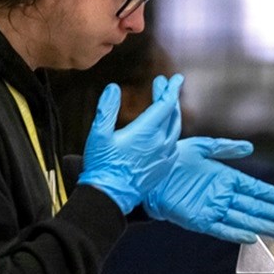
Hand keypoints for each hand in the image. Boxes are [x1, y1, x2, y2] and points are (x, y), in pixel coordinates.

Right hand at [79, 74, 183, 213]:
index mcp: (146, 132)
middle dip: (169, 97)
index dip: (171, 89)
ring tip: (165, 104)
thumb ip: (107, 109)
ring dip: (172, 114)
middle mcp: (160, 143)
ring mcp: (164, 156)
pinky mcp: (163, 167)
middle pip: (173, 114)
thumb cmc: (102, 165)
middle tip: (164, 86)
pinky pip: (173, 144)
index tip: (175, 78)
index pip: (166, 104)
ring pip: (175, 129)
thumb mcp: (98, 134)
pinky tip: (164, 130)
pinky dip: (171, 131)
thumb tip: (113, 88)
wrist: (110, 195)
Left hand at [144, 137, 273, 243]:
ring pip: (242, 219)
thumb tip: (249, 148)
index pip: (253, 188)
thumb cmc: (174, 159)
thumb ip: (225, 148)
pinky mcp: (200, 220)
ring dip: (260, 225)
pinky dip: (236, 233)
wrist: (148, 176)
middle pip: (253, 206)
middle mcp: (222, 195)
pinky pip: (222, 229)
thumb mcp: (201, 147)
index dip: (270, 194)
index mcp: (225, 177)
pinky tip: (251, 236)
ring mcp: (212, 208)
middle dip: (272, 213)